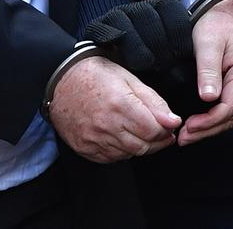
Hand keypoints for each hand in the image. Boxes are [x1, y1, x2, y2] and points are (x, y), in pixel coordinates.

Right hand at [48, 54, 181, 162]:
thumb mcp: (127, 77)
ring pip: (130, 154)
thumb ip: (152, 100)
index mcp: (120, 104)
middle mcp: (107, 125)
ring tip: (135, 129)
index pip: (155, 130)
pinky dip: (121, 150)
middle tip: (156, 129)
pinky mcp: (86, 148)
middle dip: (156, 140)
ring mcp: (95, 139)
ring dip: (139, 145)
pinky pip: (112, 158)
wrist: (59, 79)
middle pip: (144, 146)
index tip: (166, 123)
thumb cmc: (94, 74)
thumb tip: (173, 121)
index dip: (165, 129)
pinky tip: (119, 135)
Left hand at [177, 0, 232, 145]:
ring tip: (189, 135)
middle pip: (232, 116)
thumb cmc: (214, 22)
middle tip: (184, 139)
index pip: (229, 107)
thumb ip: (208, 70)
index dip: (209, 122)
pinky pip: (230, 106)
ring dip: (211, 126)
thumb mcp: (207, 43)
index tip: (188, 128)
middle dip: (208, 130)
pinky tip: (200, 121)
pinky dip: (215, 116)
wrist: (221, 8)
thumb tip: (209, 99)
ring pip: (232, 113)